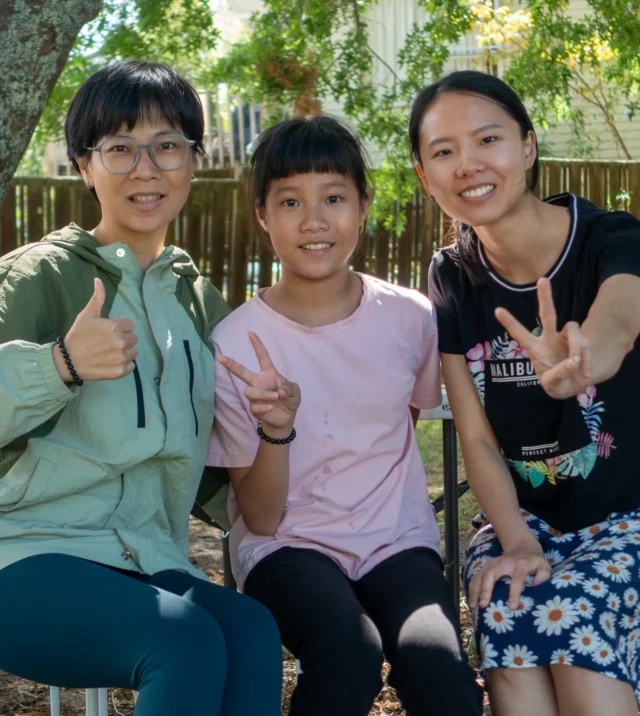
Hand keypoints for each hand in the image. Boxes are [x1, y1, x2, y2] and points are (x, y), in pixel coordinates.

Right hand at [53, 278, 137, 381]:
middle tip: (108, 343)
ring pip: (134, 352)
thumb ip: (97, 298)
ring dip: (125, 352)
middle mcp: (121, 342)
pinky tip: (112, 362)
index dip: (120, 327)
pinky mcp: (120, 371)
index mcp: (114, 327)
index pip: (130, 324)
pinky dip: (124, 365)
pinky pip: (132, 366)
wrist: (67, 361)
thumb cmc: (77, 336)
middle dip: (124, 339)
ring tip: (110, 352)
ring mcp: (122, 358)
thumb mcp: (86, 315)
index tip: (108, 332)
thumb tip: (98, 279)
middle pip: (134, 338)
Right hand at [218, 332, 300, 433]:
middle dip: (231, 364)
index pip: (262, 357)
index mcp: (269, 374)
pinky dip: (263, 406)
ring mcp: (255, 395)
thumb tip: (279, 391)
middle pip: (242, 371)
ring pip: (250, 391)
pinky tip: (270, 407)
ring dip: (264, 394)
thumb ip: (289, 388)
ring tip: (275, 398)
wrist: (286, 418)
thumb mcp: (294, 392)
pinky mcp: (253, 408)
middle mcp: (258, 382)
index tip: (250, 333)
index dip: (257, 345)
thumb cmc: (289, 399)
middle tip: (220, 357)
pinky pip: (254, 406)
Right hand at [468, 542, 550, 610]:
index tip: (511, 607)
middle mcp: (503, 562)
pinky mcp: (487, 565)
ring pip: (480, 574)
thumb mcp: (544, 566)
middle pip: (491, 574)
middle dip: (486, 590)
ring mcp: (493, 563)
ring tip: (473, 606)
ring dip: (475, 590)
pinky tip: (471, 600)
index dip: (514, 593)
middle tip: (483, 605)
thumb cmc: (534, 562)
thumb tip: (536, 586)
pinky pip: (476, 576)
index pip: (516, 579)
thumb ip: (543, 575)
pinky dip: (472, 588)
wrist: (522, 547)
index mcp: (520, 565)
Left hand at [495, 277, 591, 398]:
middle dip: (545, 297)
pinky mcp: (581, 340)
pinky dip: (586, 358)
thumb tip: (572, 362)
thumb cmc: (557, 383)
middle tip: (542, 279)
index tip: (497, 310)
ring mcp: (565, 338)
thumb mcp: (553, 385)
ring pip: (573, 330)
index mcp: (535, 349)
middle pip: (548, 315)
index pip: (520, 334)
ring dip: (577, 349)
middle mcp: (549, 339)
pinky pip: (585, 343)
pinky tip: (585, 373)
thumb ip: (559, 375)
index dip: (510, 322)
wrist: (575, 385)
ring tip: (576, 368)